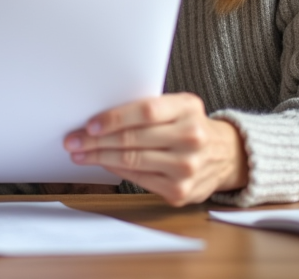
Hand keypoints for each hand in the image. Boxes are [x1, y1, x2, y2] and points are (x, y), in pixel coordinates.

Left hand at [63, 93, 247, 205]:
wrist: (225, 156)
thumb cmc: (190, 125)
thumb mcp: (179, 106)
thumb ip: (148, 107)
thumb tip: (100, 116)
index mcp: (188, 108)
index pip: (146, 112)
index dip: (114, 118)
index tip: (89, 124)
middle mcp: (192, 138)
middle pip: (133, 139)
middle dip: (96, 140)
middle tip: (73, 140)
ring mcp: (187, 168)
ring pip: (132, 161)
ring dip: (99, 157)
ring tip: (79, 153)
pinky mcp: (180, 191)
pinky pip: (138, 179)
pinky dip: (115, 170)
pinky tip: (102, 163)